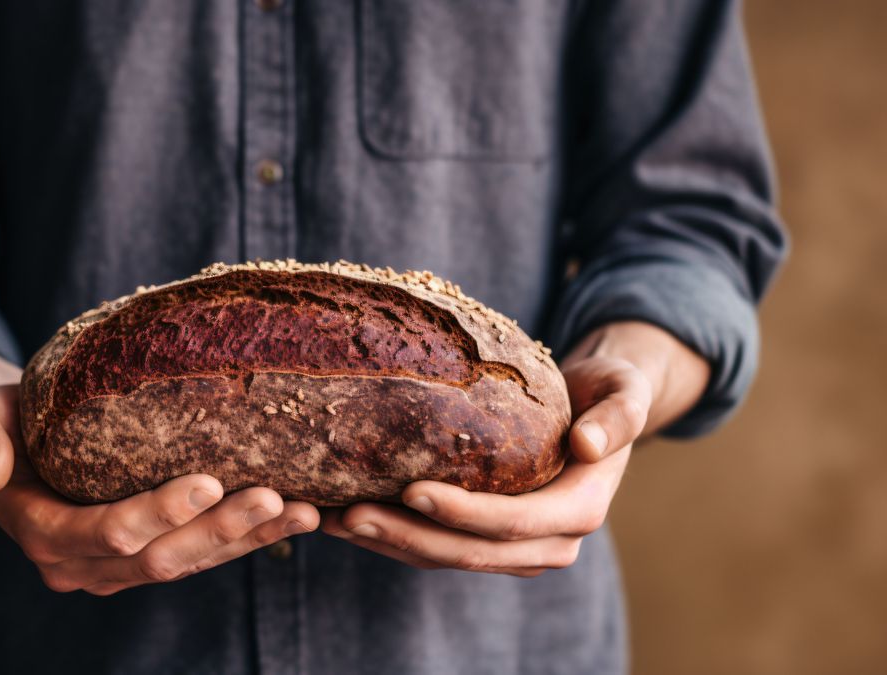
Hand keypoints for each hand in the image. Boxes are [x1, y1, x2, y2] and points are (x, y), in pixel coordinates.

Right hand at [0, 333, 319, 594]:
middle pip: (161, 558)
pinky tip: (300, 518)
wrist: (16, 436)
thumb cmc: (2, 416)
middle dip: (220, 531)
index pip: (106, 534)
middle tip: (275, 498)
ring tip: (304, 512)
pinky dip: (251, 540)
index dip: (157, 514)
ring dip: (249, 541)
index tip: (209, 481)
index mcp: (43, 534)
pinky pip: (204, 554)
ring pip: (192, 563)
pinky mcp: (151, 556)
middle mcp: (84, 564)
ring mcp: (121, 567)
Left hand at [321, 321, 707, 575]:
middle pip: (468, 552)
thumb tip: (589, 444)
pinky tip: (343, 515)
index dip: (463, 513)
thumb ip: (619, 416)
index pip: (513, 523)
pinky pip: (434, 545)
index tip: (413, 489)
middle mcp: (547, 542)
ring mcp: (513, 548)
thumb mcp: (626, 393)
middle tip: (349, 512)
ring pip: (443, 557)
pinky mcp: (483, 539)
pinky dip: (390, 535)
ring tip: (331, 518)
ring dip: (387, 542)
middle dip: (407, 536)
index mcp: (579, 512)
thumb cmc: (608, 393)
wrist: (596, 409)